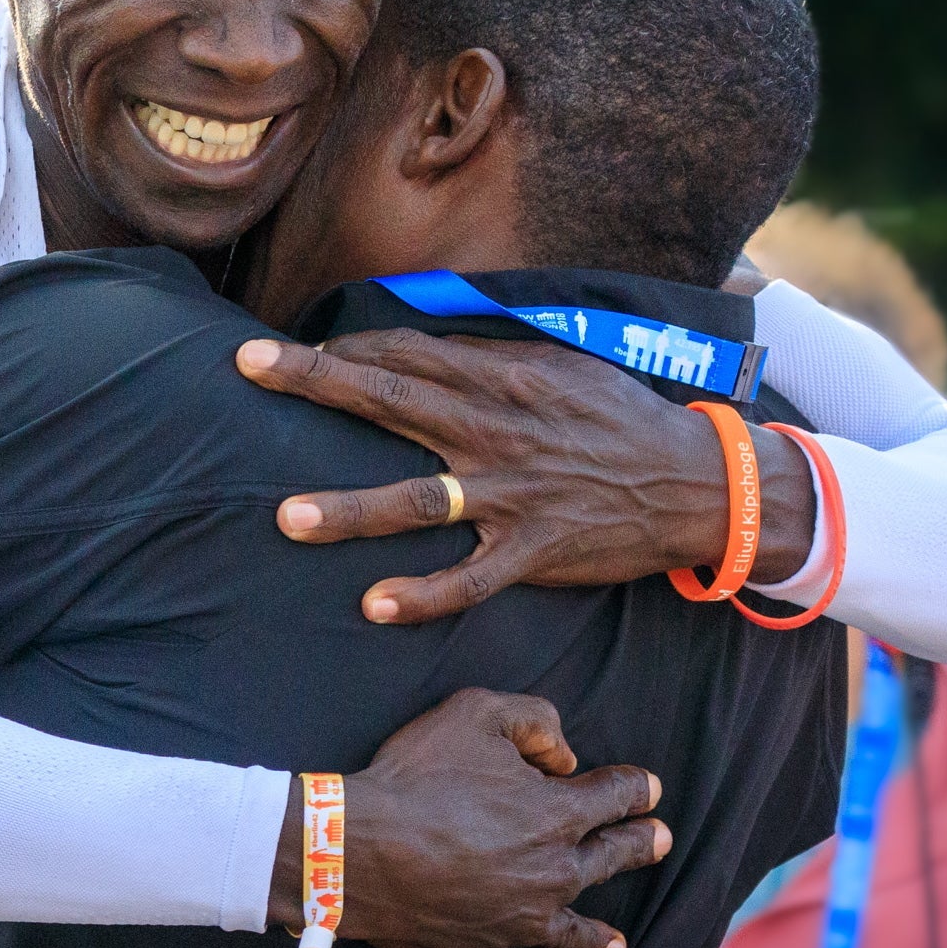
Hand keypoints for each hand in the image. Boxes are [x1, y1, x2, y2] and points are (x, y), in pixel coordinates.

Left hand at [234, 332, 814, 623]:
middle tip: (250, 368)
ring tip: (287, 517)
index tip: (288, 350)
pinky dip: (423, 595)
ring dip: (351, 508)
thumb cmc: (619, 419)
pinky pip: (470, 579)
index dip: (344, 349)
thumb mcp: (561, 365)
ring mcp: (514, 495)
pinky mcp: (533, 552)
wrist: (695, 484)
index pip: (408, 353)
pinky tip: (373, 604)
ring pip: (418, 499)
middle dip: (316, 381)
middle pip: (393, 401)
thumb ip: (490, 355)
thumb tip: (421, 344)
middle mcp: (499, 430)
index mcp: (505, 378)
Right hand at [269, 688, 669, 947]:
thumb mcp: (476, 713)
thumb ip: (534, 721)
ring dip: (596, 939)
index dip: (635, 787)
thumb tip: (564, 756)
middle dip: (639, 845)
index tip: (648, 787)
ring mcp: (518, 923)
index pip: (614, 796)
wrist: (356, 849)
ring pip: (572, 935)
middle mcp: (552, 874)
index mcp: (558, 815)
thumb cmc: (416, 777)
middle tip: (660, 841)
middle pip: (609, 858)